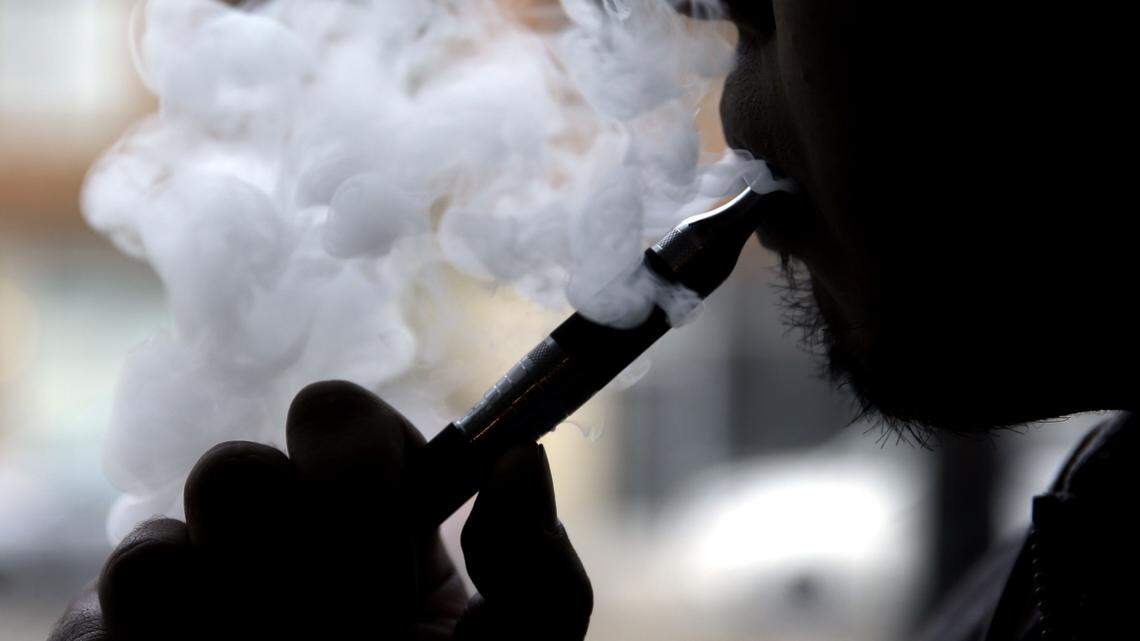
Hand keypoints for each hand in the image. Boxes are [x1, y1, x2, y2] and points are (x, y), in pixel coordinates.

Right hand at [48, 380, 591, 640]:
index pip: (330, 415)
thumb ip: (540, 575)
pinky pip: (119, 605)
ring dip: (242, 615)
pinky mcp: (113, 639)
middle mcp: (268, 538)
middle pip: (234, 472)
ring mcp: (186, 588)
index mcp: (365, 518)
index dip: (357, 452)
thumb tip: (521, 458)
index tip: (400, 513)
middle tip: (360, 622)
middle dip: (293, 564)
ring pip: (160, 551)